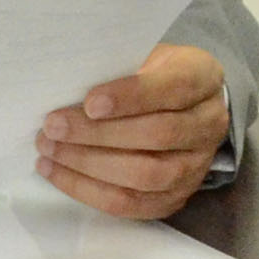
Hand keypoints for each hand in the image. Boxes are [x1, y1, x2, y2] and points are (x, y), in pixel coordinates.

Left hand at [35, 41, 228, 220]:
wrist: (183, 107)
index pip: (172, 90)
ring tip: (49, 149)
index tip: (89, 102)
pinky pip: (132, 204)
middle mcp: (208, 125)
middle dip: (98, 134)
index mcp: (203, 80)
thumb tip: (66, 87)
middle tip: (53, 127)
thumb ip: (116, 67)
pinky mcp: (175, 197)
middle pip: (157, 136)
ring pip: (146, 175)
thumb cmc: (152, 75)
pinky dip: (89, 190)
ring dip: (89, 165)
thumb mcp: (144, 54)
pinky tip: (57, 172)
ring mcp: (196, 167)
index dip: (131, 97)